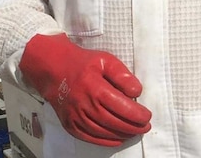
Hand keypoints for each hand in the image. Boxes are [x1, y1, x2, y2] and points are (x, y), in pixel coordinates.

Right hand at [19, 33, 151, 145]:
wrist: (53, 69)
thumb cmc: (82, 63)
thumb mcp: (105, 60)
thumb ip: (122, 75)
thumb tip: (137, 91)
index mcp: (94, 87)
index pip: (121, 107)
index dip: (137, 114)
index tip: (147, 115)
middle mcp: (84, 105)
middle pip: (114, 122)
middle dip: (133, 127)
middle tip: (145, 126)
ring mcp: (75, 117)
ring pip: (103, 132)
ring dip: (122, 134)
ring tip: (134, 132)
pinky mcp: (69, 124)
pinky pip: (90, 138)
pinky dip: (106, 141)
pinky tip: (118, 138)